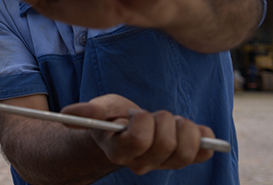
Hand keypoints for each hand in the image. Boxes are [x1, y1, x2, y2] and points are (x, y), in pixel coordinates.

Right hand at [61, 94, 214, 175]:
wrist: (129, 130)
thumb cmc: (113, 118)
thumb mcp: (101, 108)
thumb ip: (89, 110)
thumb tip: (67, 113)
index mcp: (120, 152)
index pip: (139, 140)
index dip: (141, 120)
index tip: (135, 112)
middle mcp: (143, 164)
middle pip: (166, 145)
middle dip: (164, 120)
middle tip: (154, 114)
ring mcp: (165, 164)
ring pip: (187, 151)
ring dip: (183, 127)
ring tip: (171, 120)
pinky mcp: (186, 159)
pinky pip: (205, 153)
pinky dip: (204, 137)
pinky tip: (192, 128)